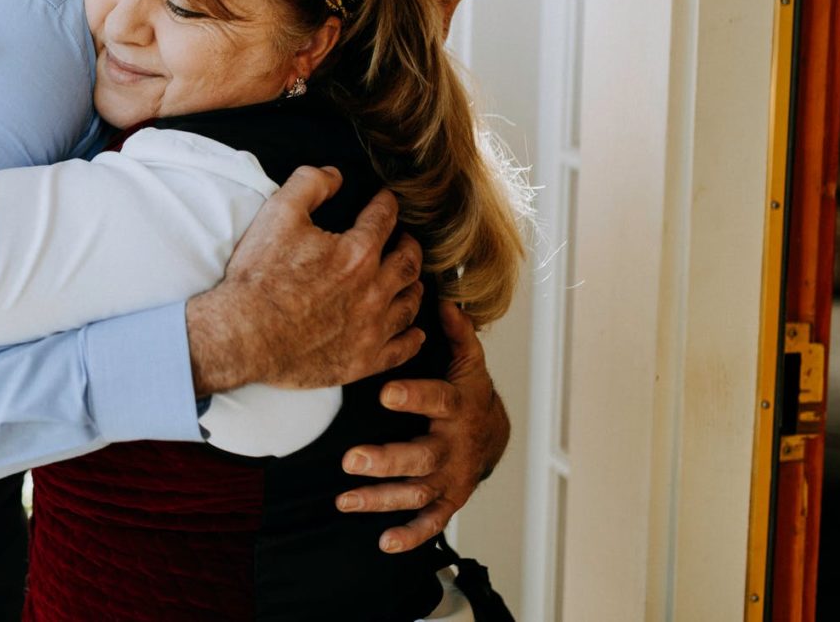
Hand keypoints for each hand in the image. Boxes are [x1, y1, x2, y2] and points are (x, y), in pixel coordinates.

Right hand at [185, 167, 424, 394]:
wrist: (244, 334)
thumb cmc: (259, 277)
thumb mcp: (277, 214)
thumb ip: (309, 184)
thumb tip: (335, 174)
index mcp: (357, 252)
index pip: (384, 219)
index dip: (386, 204)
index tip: (386, 200)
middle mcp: (373, 289)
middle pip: (408, 261)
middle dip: (409, 245)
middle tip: (405, 240)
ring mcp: (371, 327)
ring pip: (410, 303)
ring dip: (413, 287)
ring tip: (410, 280)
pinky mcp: (363, 359)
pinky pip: (402, 348)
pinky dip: (412, 337)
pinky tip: (413, 331)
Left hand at [335, 299, 509, 552]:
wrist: (493, 434)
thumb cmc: (466, 391)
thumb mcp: (467, 360)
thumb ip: (456, 333)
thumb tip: (443, 298)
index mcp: (457, 406)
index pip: (437, 399)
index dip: (414, 396)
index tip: (385, 392)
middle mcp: (454, 446)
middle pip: (422, 457)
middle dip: (387, 461)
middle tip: (351, 460)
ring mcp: (452, 478)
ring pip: (418, 493)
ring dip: (382, 500)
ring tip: (345, 500)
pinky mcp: (448, 501)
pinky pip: (431, 522)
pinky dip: (410, 536)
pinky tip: (383, 541)